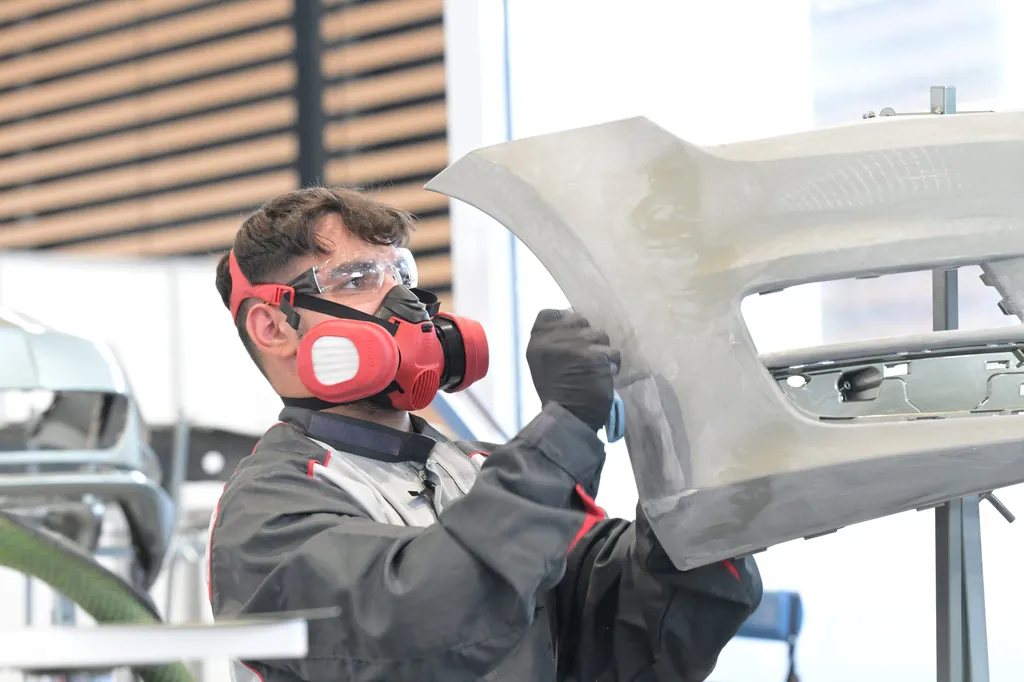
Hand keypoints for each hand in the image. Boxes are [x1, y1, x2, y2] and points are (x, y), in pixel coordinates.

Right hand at [526, 309, 619, 430]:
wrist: (569, 419)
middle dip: (587, 336)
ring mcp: (574, 346)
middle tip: (585, 357)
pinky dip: (612, 364)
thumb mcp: (544, 363)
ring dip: (601, 350)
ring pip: (599, 334)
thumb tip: (575, 323)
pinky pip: (612, 352)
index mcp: (537, 341)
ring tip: (595, 369)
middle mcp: (552, 340)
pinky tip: (604, 376)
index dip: (564, 320)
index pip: (549, 314)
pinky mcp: (594, 356)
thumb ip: (553, 342)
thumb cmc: (557, 393)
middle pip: (579, 319)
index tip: (571, 336)